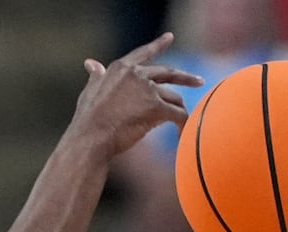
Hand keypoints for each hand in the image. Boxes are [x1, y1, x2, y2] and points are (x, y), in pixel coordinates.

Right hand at [72, 33, 202, 157]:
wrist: (90, 138)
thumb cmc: (88, 119)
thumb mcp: (90, 91)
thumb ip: (96, 76)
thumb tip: (91, 64)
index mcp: (121, 68)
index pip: (144, 53)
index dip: (158, 45)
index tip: (169, 37)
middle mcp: (136, 74)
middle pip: (168, 73)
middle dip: (186, 78)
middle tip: (199, 81)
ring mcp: (147, 89)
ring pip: (173, 97)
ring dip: (180, 110)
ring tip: (183, 124)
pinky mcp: (156, 107)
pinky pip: (177, 114)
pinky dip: (182, 124)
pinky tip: (183, 133)